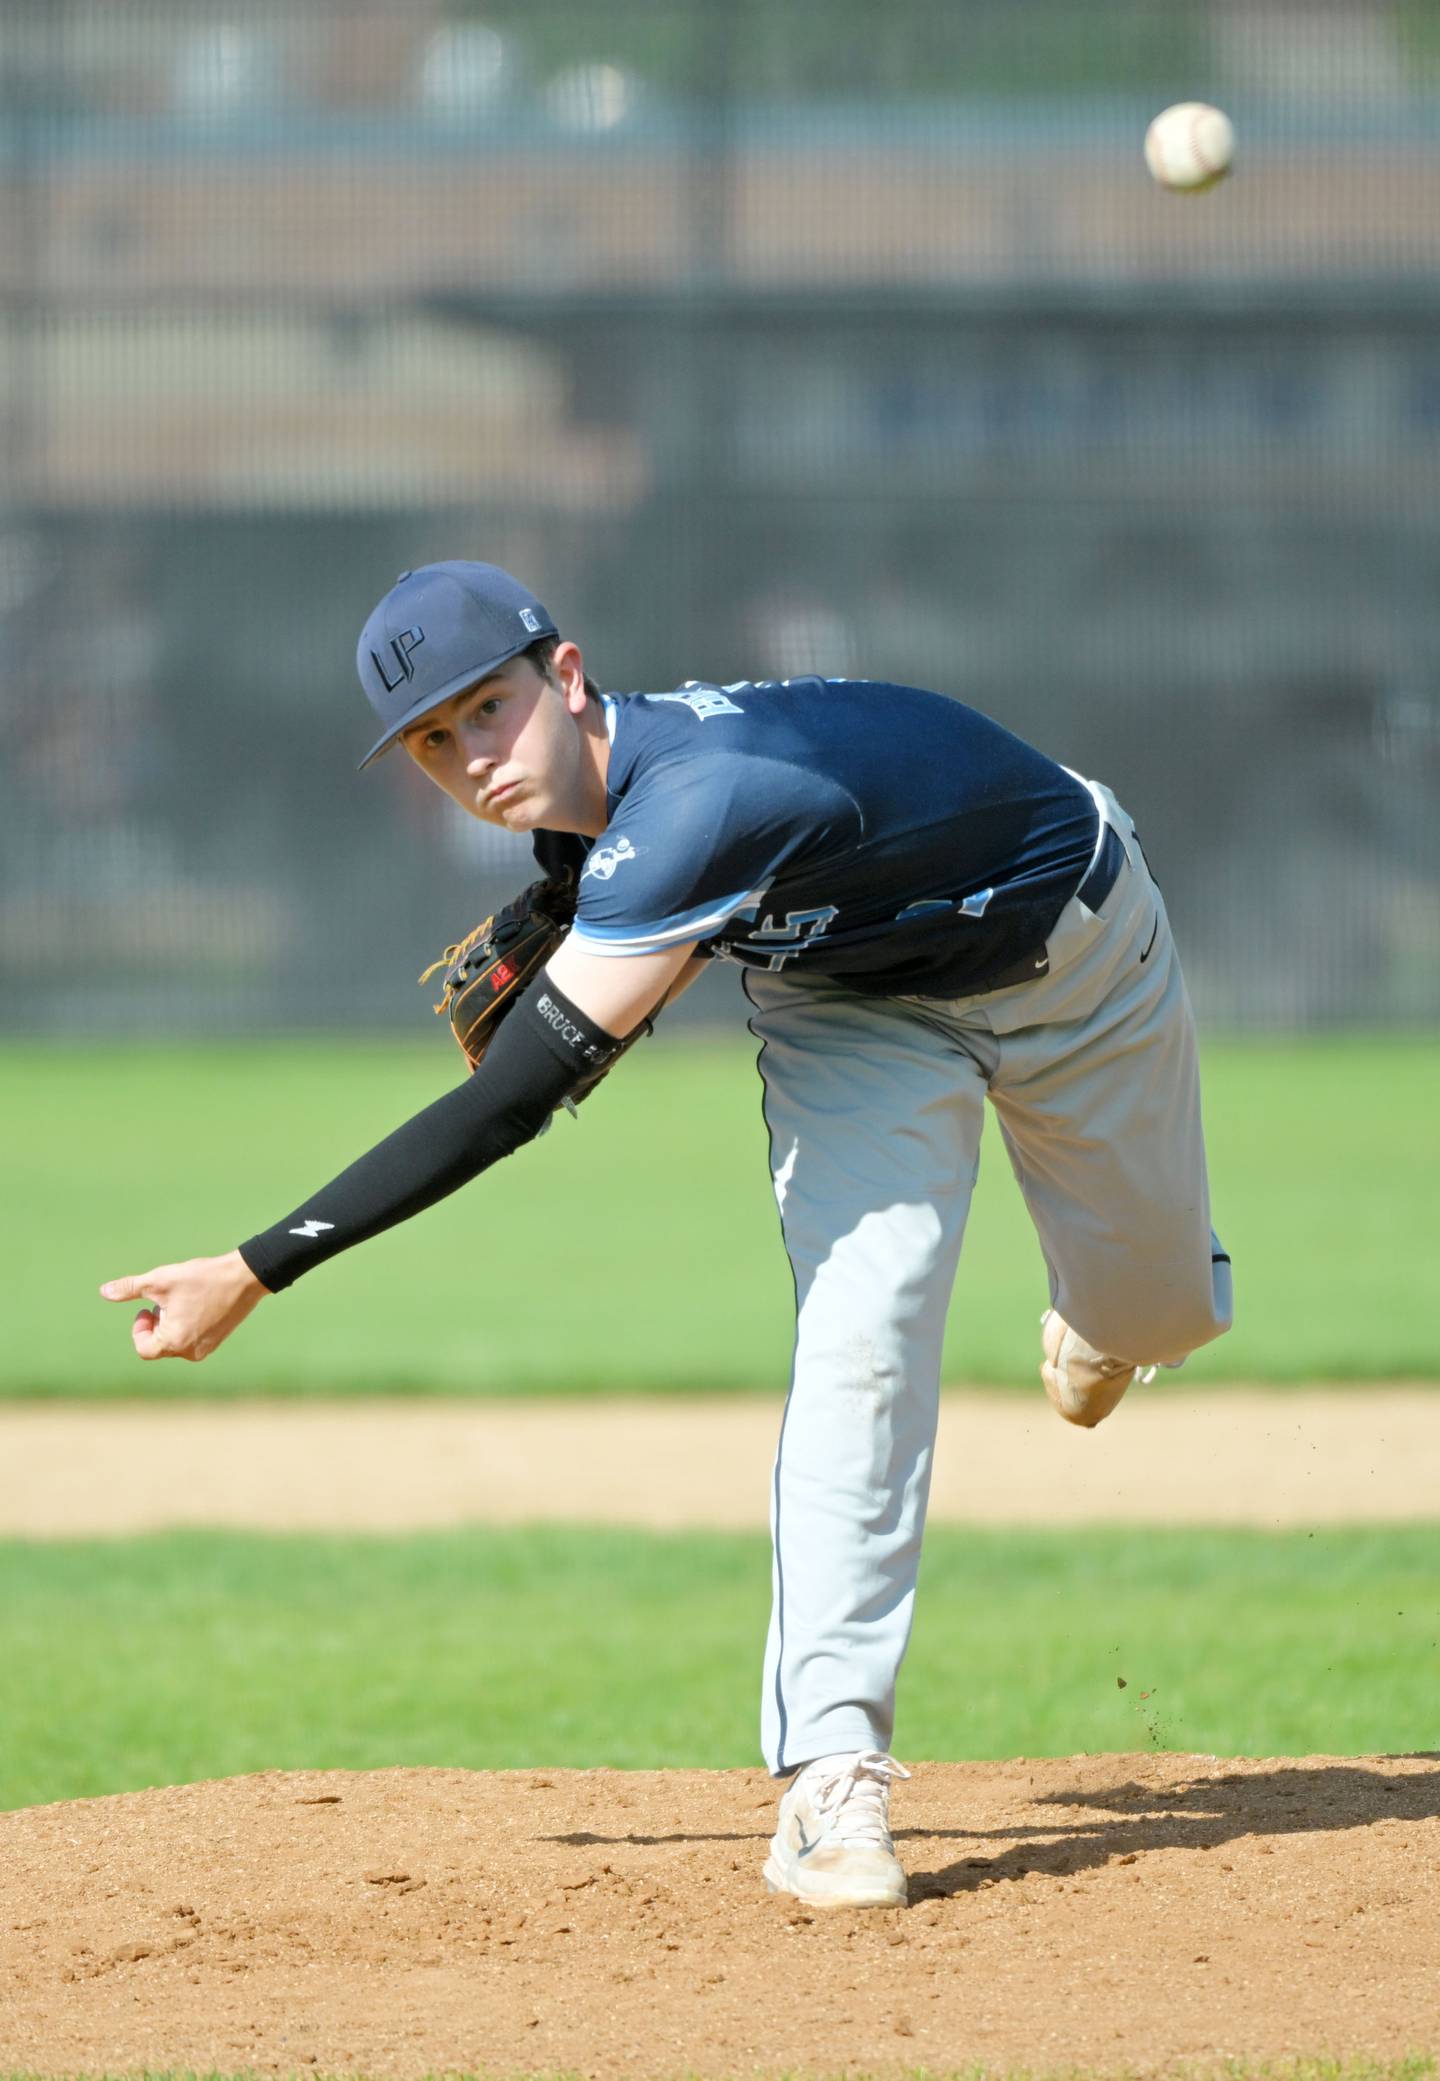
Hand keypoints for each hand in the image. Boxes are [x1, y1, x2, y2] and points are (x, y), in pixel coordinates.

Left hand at [99, 1250, 269, 1362]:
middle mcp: (191, 1352)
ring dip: (170, 1324)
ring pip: (176, 1342)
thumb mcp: (160, 1281)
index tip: (146, 1308)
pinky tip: (196, 1302)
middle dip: (156, 1324)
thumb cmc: (201, 1279)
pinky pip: (192, 1339)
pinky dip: (186, 1325)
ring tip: (181, 1300)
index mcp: (174, 1342)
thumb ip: (130, 1288)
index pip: (143, 1349)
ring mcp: (207, 1348)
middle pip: (159, 1346)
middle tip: (164, 1300)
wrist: (245, 1277)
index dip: (139, 1329)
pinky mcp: (217, 1340)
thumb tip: (104, 1292)